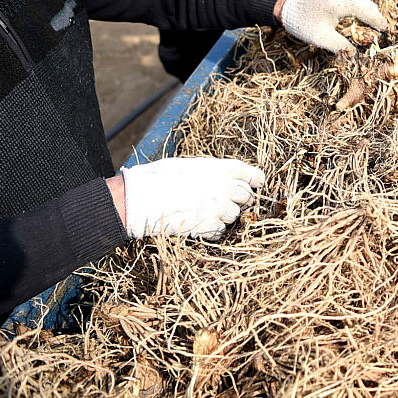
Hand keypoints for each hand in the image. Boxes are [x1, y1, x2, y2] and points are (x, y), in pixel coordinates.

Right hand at [121, 157, 263, 238]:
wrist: (141, 197)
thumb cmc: (159, 177)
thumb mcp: (189, 165)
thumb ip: (211, 172)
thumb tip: (221, 178)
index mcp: (221, 169)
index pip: (252, 175)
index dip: (255, 180)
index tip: (256, 184)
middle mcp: (225, 187)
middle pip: (247, 197)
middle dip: (240, 200)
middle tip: (226, 202)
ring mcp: (219, 208)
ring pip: (234, 215)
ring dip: (224, 216)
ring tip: (204, 211)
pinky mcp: (209, 226)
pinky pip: (220, 231)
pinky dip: (213, 230)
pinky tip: (200, 225)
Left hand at [279, 0, 388, 51]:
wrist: (286, 5)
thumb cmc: (302, 23)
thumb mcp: (321, 38)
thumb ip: (341, 46)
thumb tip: (357, 55)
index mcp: (341, 2)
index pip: (369, 12)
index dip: (380, 24)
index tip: (388, 35)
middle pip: (369, 6)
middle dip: (377, 20)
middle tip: (383, 36)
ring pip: (364, 3)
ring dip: (370, 16)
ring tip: (375, 31)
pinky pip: (357, 1)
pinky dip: (363, 11)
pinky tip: (363, 23)